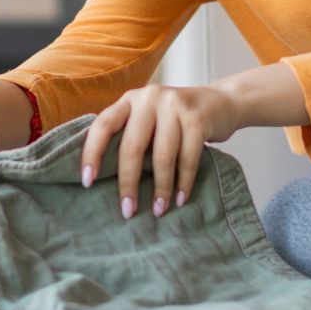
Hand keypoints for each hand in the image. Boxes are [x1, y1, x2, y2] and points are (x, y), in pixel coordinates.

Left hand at [80, 83, 241, 220]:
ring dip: (160, 188)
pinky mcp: (198, 118)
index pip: (103, 125)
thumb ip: (130, 134)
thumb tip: (103, 178)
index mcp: (130, 100)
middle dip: (128, 183)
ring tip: (158, 210)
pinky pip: (188, 158)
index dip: (92, 153)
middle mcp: (149, 98)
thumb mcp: (149, 117)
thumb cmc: (177, 119)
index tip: (88, 181)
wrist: (223, 102)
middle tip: (128, 211)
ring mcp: (175, 106)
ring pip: (162, 156)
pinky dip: (184, 182)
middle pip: (132, 146)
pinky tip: (181, 199)